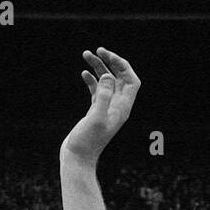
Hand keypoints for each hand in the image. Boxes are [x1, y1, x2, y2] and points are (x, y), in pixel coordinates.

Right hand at [61, 48, 140, 162]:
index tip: (107, 55)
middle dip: (110, 62)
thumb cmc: (86, 142)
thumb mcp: (96, 117)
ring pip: (106, 82)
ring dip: (98, 68)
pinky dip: (91, 80)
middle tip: (97, 50)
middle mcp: (117, 108)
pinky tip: (83, 73)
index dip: (122, 65)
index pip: (131, 81)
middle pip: (120, 78)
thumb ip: (103, 96)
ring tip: (86, 55)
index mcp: (122, 108)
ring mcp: (106, 109)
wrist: (77, 158)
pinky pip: (97, 91)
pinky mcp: (95, 112)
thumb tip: (108, 76)